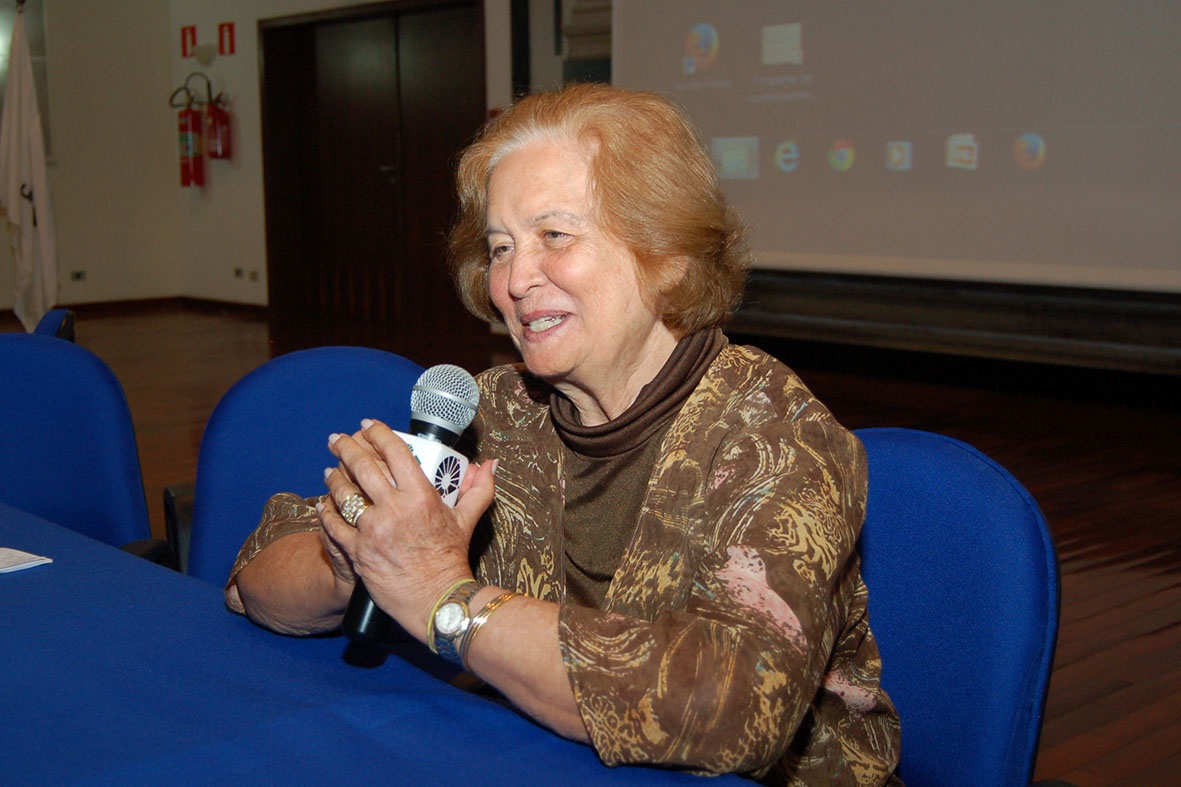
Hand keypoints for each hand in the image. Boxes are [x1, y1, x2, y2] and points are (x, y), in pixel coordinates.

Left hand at [319, 419, 496, 641]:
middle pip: (362, 467)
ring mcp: (372, 531)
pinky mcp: (357, 551)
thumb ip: (478, 489)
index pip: (395, 452)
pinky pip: (333, 525)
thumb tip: (490, 465)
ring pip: (343, 494)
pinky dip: (326, 512)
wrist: (436, 599)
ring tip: (330, 471)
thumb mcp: (466, 520)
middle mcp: (394, 509)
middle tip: (337, 439)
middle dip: (346, 447)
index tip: (368, 425)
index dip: (378, 433)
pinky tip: (323, 504)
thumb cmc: (450, 559)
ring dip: (333, 478)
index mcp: (420, 496)